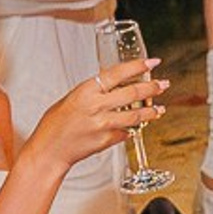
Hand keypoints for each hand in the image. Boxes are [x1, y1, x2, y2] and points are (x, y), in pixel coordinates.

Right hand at [36, 62, 166, 172]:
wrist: (49, 150)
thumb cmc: (55, 125)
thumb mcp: (71, 98)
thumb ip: (94, 93)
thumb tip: (113, 85)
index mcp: (86, 91)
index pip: (118, 73)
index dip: (138, 66)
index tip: (152, 63)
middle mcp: (97, 107)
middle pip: (133, 93)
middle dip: (152, 88)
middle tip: (163, 84)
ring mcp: (104, 124)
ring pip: (136, 115)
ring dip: (151, 111)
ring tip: (159, 108)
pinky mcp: (108, 140)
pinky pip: (126, 132)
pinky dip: (131, 129)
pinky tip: (136, 126)